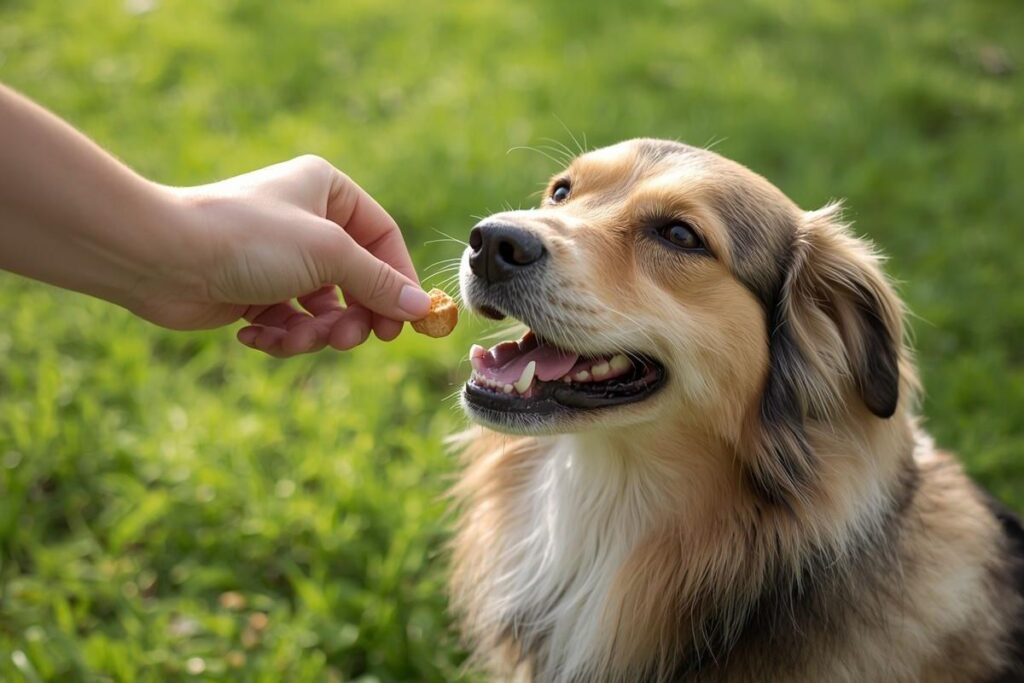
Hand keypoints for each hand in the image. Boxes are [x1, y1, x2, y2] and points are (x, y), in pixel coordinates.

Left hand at [136, 155, 431, 355]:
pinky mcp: (252, 292)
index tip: (407, 321)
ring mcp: (278, 258)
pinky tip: (252, 336)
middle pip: (357, 279)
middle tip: (352, 340)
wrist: (159, 257)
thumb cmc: (247, 238)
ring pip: (323, 309)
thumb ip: (379, 283)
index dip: (398, 280)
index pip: (382, 238)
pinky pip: (287, 323)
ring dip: (313, 333)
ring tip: (295, 339)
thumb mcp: (328, 254)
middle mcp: (305, 220)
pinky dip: (277, 336)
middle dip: (353, 316)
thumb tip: (423, 309)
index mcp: (327, 190)